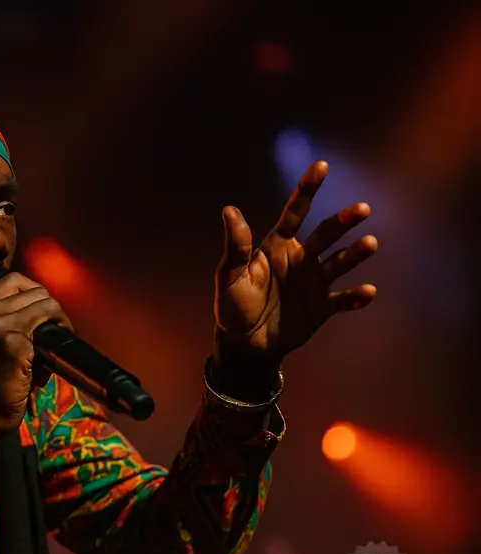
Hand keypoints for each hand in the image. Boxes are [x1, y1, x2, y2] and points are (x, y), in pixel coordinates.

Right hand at [0, 272, 72, 432]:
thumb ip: (0, 320)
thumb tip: (40, 306)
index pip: (13, 281)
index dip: (35, 294)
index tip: (43, 315)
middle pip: (34, 291)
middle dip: (51, 310)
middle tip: (55, 333)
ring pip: (46, 304)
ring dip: (58, 322)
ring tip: (54, 346)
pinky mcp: (13, 344)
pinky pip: (48, 328)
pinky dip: (55, 343)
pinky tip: (48, 363)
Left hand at [214, 161, 377, 367]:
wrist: (245, 343)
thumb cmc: (233, 305)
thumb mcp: (230, 275)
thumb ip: (236, 245)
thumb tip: (229, 210)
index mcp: (277, 246)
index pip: (295, 212)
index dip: (307, 189)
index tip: (322, 165)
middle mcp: (300, 258)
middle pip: (326, 234)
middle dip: (344, 221)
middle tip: (362, 209)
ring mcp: (313, 282)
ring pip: (339, 262)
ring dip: (355, 253)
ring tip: (370, 244)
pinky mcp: (322, 307)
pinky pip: (344, 299)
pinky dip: (357, 296)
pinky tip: (368, 291)